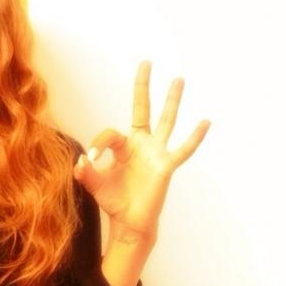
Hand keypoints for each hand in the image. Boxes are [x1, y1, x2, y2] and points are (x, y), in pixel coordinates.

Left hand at [73, 61, 209, 240]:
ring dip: (172, 101)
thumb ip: (85, 173)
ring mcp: (156, 153)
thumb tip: (81, 161)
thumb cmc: (114, 201)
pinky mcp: (166, 166)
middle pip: (143, 109)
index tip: (90, 160)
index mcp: (123, 147)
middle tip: (145, 62)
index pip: (109, 134)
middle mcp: (141, 144)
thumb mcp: (94, 185)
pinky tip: (205, 122)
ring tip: (178, 80)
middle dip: (142, 87)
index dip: (98, 144)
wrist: (128, 222)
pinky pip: (183, 150)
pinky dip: (194, 138)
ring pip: (166, 121)